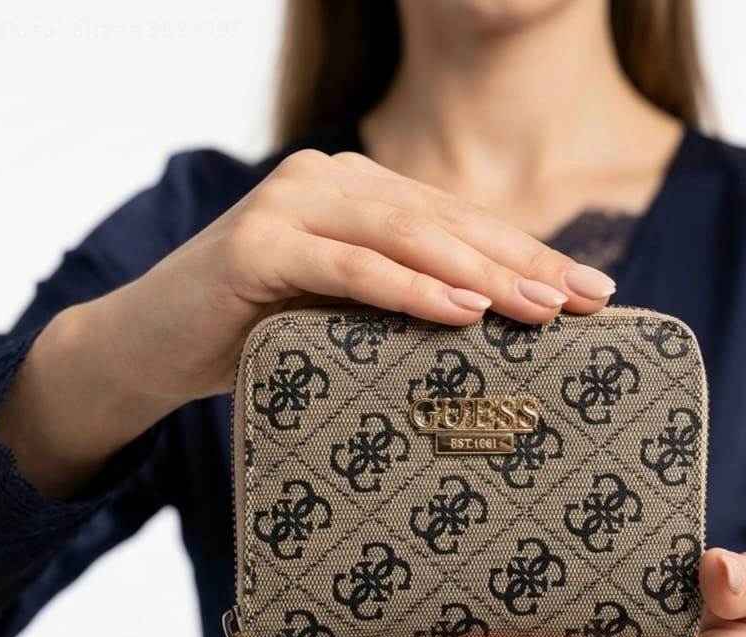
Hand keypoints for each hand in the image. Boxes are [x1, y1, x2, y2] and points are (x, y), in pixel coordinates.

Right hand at [95, 149, 616, 402]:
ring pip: (405, 234)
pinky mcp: (255, 243)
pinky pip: (348, 266)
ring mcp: (290, 203)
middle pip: (447, 222)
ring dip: (479, 272)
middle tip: (588, 302)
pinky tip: (461, 309)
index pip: (462, 223)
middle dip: (524, 263)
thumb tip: (504, 332)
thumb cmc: (261, 335)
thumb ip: (407, 303)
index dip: (531, 255)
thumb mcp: (348, 314)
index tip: (595, 294)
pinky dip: (407, 288)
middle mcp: (330, 182)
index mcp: (360, 194)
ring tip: (540, 309)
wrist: (151, 345)